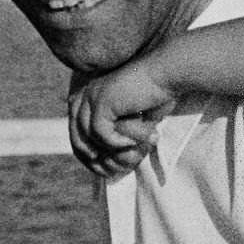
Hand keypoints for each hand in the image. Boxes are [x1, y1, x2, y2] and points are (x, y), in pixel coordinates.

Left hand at [67, 60, 176, 176]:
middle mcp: (84, 95)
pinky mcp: (101, 100)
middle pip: (77, 140)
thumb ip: (118, 134)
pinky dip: (118, 141)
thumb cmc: (157, 95)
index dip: (90, 158)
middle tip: (121, 168)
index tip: (110, 171)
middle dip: (97, 160)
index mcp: (88, 98)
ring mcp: (90, 96)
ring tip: (138, 149)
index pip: (77, 136)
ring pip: (89, 139)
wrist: (167, 72)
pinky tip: (136, 139)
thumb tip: (108, 166)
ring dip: (115, 149)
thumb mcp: (134, 120)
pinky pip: (101, 133)